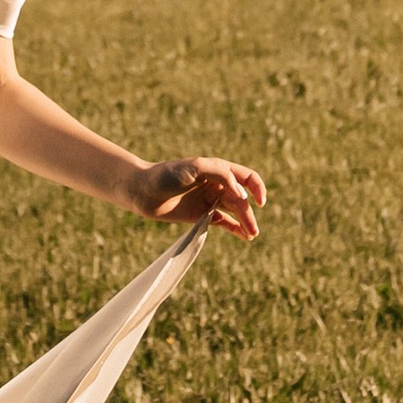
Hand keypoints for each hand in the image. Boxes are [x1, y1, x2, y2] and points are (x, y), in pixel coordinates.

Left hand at [128, 155, 265, 240]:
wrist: (142, 191)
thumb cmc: (166, 174)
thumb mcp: (194, 167)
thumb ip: (220, 175)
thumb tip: (241, 194)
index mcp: (218, 169)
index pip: (246, 177)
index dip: (257, 188)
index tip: (260, 202)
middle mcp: (217, 184)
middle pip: (242, 198)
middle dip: (249, 213)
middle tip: (253, 229)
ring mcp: (210, 200)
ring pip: (235, 211)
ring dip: (245, 222)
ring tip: (251, 235)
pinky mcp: (201, 214)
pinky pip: (224, 221)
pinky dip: (235, 228)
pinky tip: (243, 235)